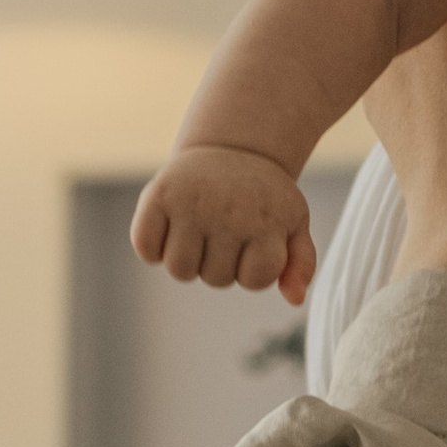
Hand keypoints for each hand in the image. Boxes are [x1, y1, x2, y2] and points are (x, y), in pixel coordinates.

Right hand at [131, 144, 317, 300]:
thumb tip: (294, 299)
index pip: (255, 280)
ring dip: (188, 260)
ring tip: (200, 231)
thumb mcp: (293, 222)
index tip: (256, 244)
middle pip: (216, 278)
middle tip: (226, 231)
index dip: (254, 270)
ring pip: (179, 269)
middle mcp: (228, 211)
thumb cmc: (264, 196)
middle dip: (221, 263)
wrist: (233, 147)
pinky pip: (146, 248)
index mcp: (266, 219)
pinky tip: (170, 226)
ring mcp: (191, 203)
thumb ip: (301, 262)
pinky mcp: (158, 195)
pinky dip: (153, 247)